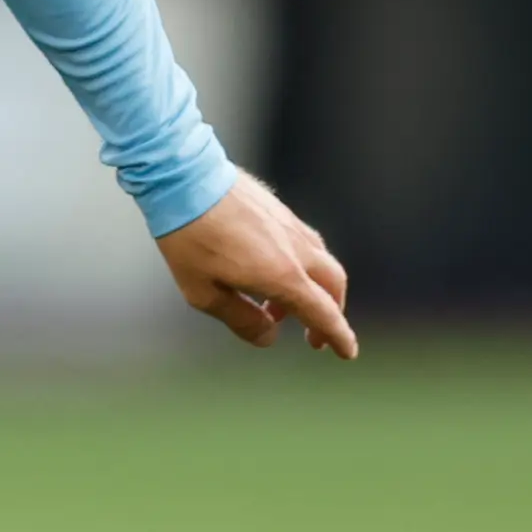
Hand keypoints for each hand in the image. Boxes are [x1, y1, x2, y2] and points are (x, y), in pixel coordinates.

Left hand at [155, 172, 356, 356]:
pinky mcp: (280, 210)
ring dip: (313, 290)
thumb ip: (240, 319)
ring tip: (278, 307)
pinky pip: (306, 243)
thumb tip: (269, 336)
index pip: (323, 312)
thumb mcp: (204, 293)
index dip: (338, 336)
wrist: (184, 179)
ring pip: (322, 262)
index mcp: (282, 275)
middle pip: (333, 286)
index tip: (347, 352)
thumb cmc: (189, 238)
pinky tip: (272, 271)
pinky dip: (302, 266)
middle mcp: (296, 249)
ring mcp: (291, 225)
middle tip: (314, 337)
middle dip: (330, 314)